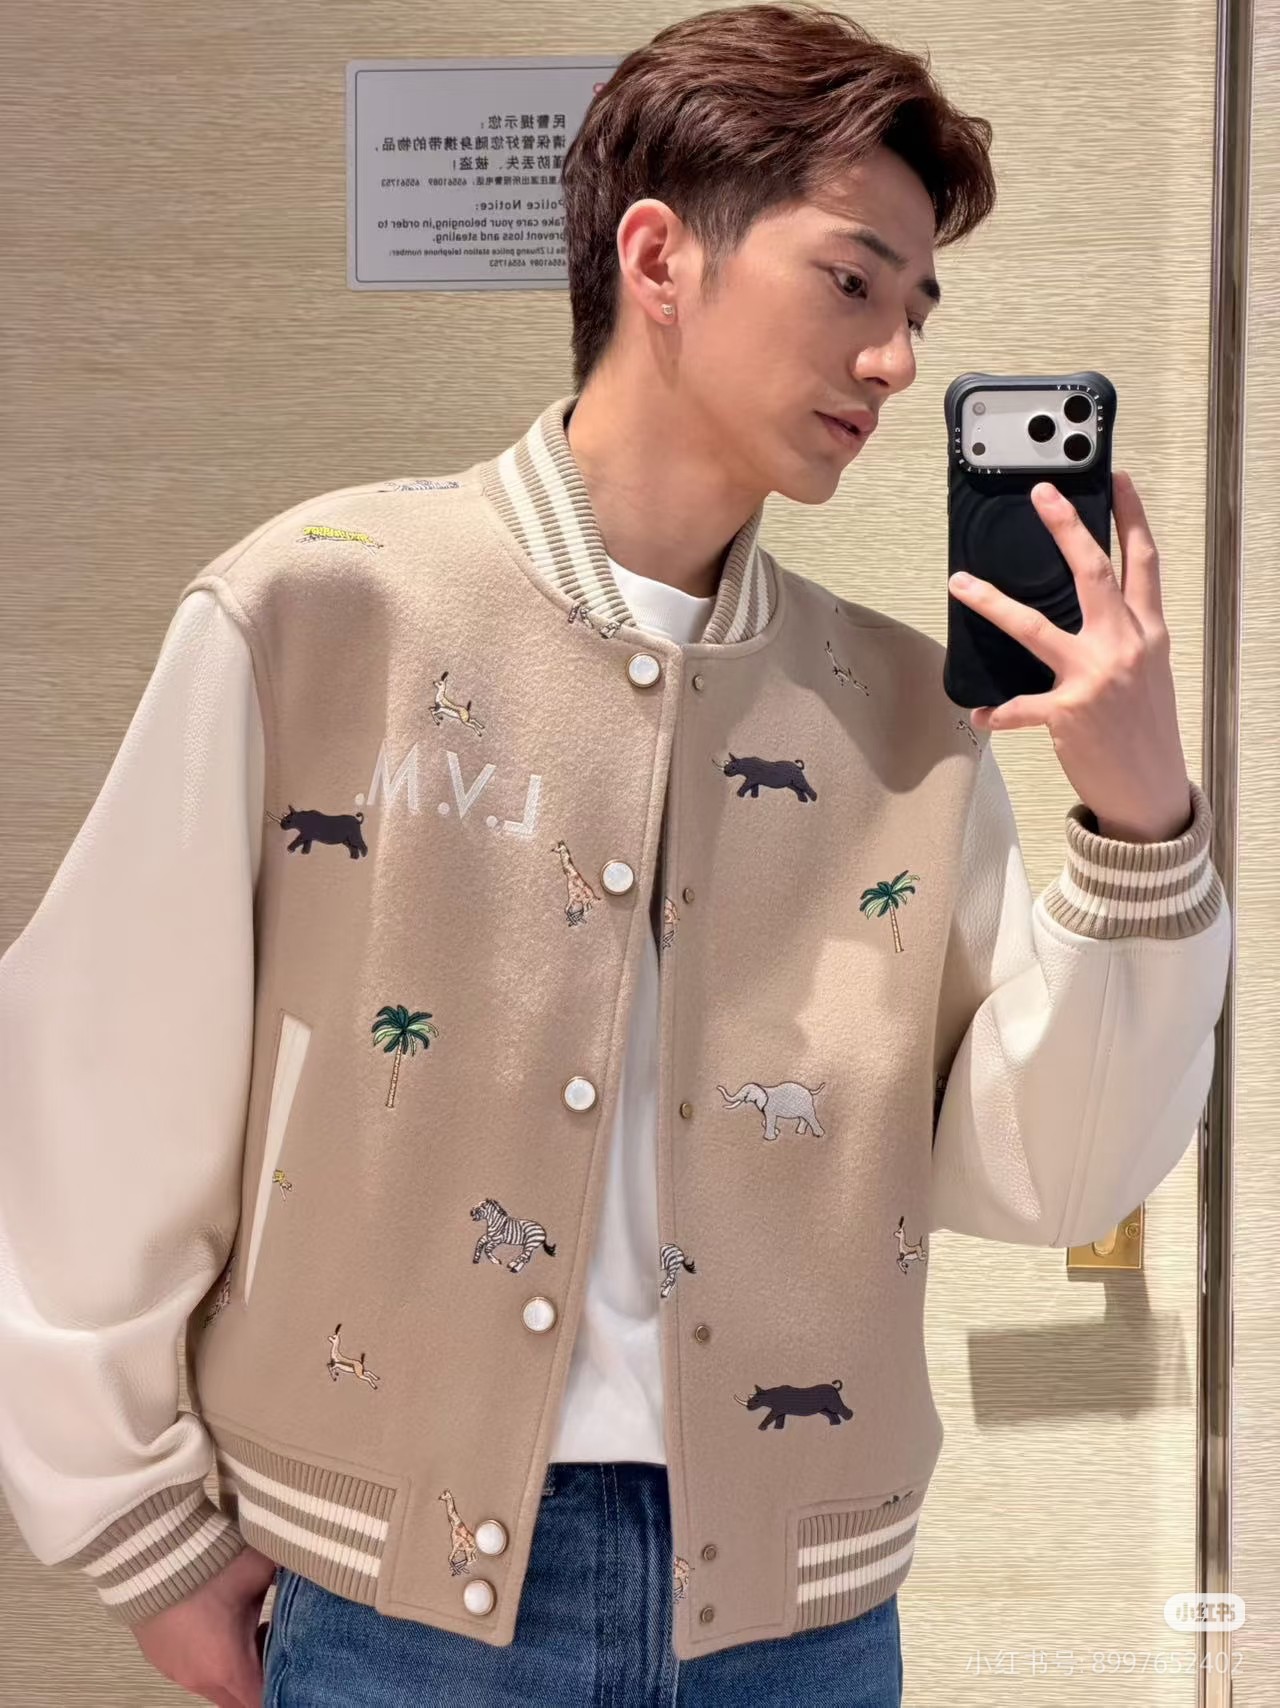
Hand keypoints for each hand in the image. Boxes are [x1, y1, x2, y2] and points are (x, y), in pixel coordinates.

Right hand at [132, 1543, 277, 1706]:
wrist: (151, 1555)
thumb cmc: (209, 1566)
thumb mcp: (261, 1567)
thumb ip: (292, 1576)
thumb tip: (314, 1567)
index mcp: (230, 1667)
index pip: (261, 1701)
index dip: (281, 1687)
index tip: (291, 1663)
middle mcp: (201, 1680)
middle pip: (238, 1700)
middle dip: (258, 1680)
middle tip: (271, 1644)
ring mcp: (176, 1671)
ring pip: (213, 1686)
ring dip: (231, 1667)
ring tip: (244, 1626)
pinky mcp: (159, 1658)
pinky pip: (189, 1670)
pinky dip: (206, 1658)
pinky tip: (213, 1622)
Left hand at [948, 470, 1192, 841]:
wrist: (1152, 791)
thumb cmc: (1145, 730)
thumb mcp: (1148, 672)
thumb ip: (1124, 634)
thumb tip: (1093, 609)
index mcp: (1147, 633)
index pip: (1143, 563)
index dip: (1132, 518)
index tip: (1118, 480)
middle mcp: (1124, 646)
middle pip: (1093, 573)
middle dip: (1067, 529)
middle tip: (1042, 494)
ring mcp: (1095, 677)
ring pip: (1036, 626)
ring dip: (993, 602)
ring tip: (961, 583)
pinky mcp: (1068, 712)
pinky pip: (1019, 707)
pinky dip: (997, 712)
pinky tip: (978, 715)